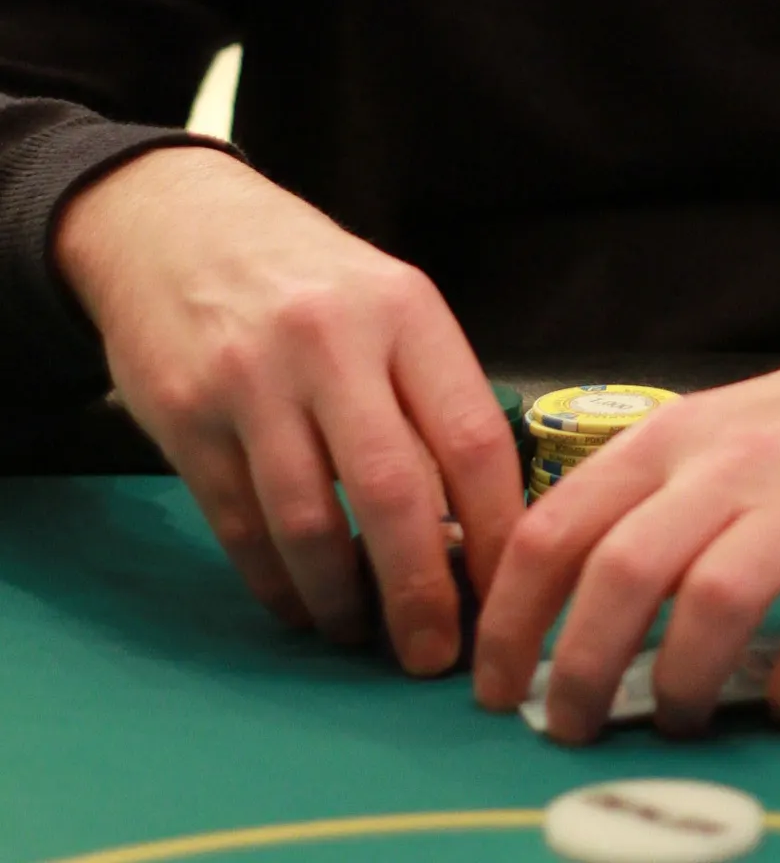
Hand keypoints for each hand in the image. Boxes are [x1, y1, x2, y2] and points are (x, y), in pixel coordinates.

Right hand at [53, 146, 523, 671]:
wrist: (174, 221)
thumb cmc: (304, 276)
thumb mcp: (386, 300)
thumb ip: (428, 393)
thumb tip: (480, 526)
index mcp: (404, 308)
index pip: (472, 438)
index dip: (497, 534)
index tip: (509, 594)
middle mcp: (332, 339)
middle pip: (396, 492)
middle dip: (422, 593)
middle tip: (433, 654)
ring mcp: (253, 379)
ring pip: (311, 525)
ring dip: (343, 600)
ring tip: (361, 632)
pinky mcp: (187, 417)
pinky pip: (242, 527)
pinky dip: (277, 584)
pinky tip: (301, 604)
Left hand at [473, 293, 779, 739]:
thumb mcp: (715, 436)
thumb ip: (645, 505)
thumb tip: (554, 612)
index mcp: (674, 439)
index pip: (557, 526)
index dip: (510, 618)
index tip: (494, 688)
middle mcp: (732, 465)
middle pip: (623, 572)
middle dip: (580, 670)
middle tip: (570, 729)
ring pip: (714, 605)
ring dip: (682, 686)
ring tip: (682, 720)